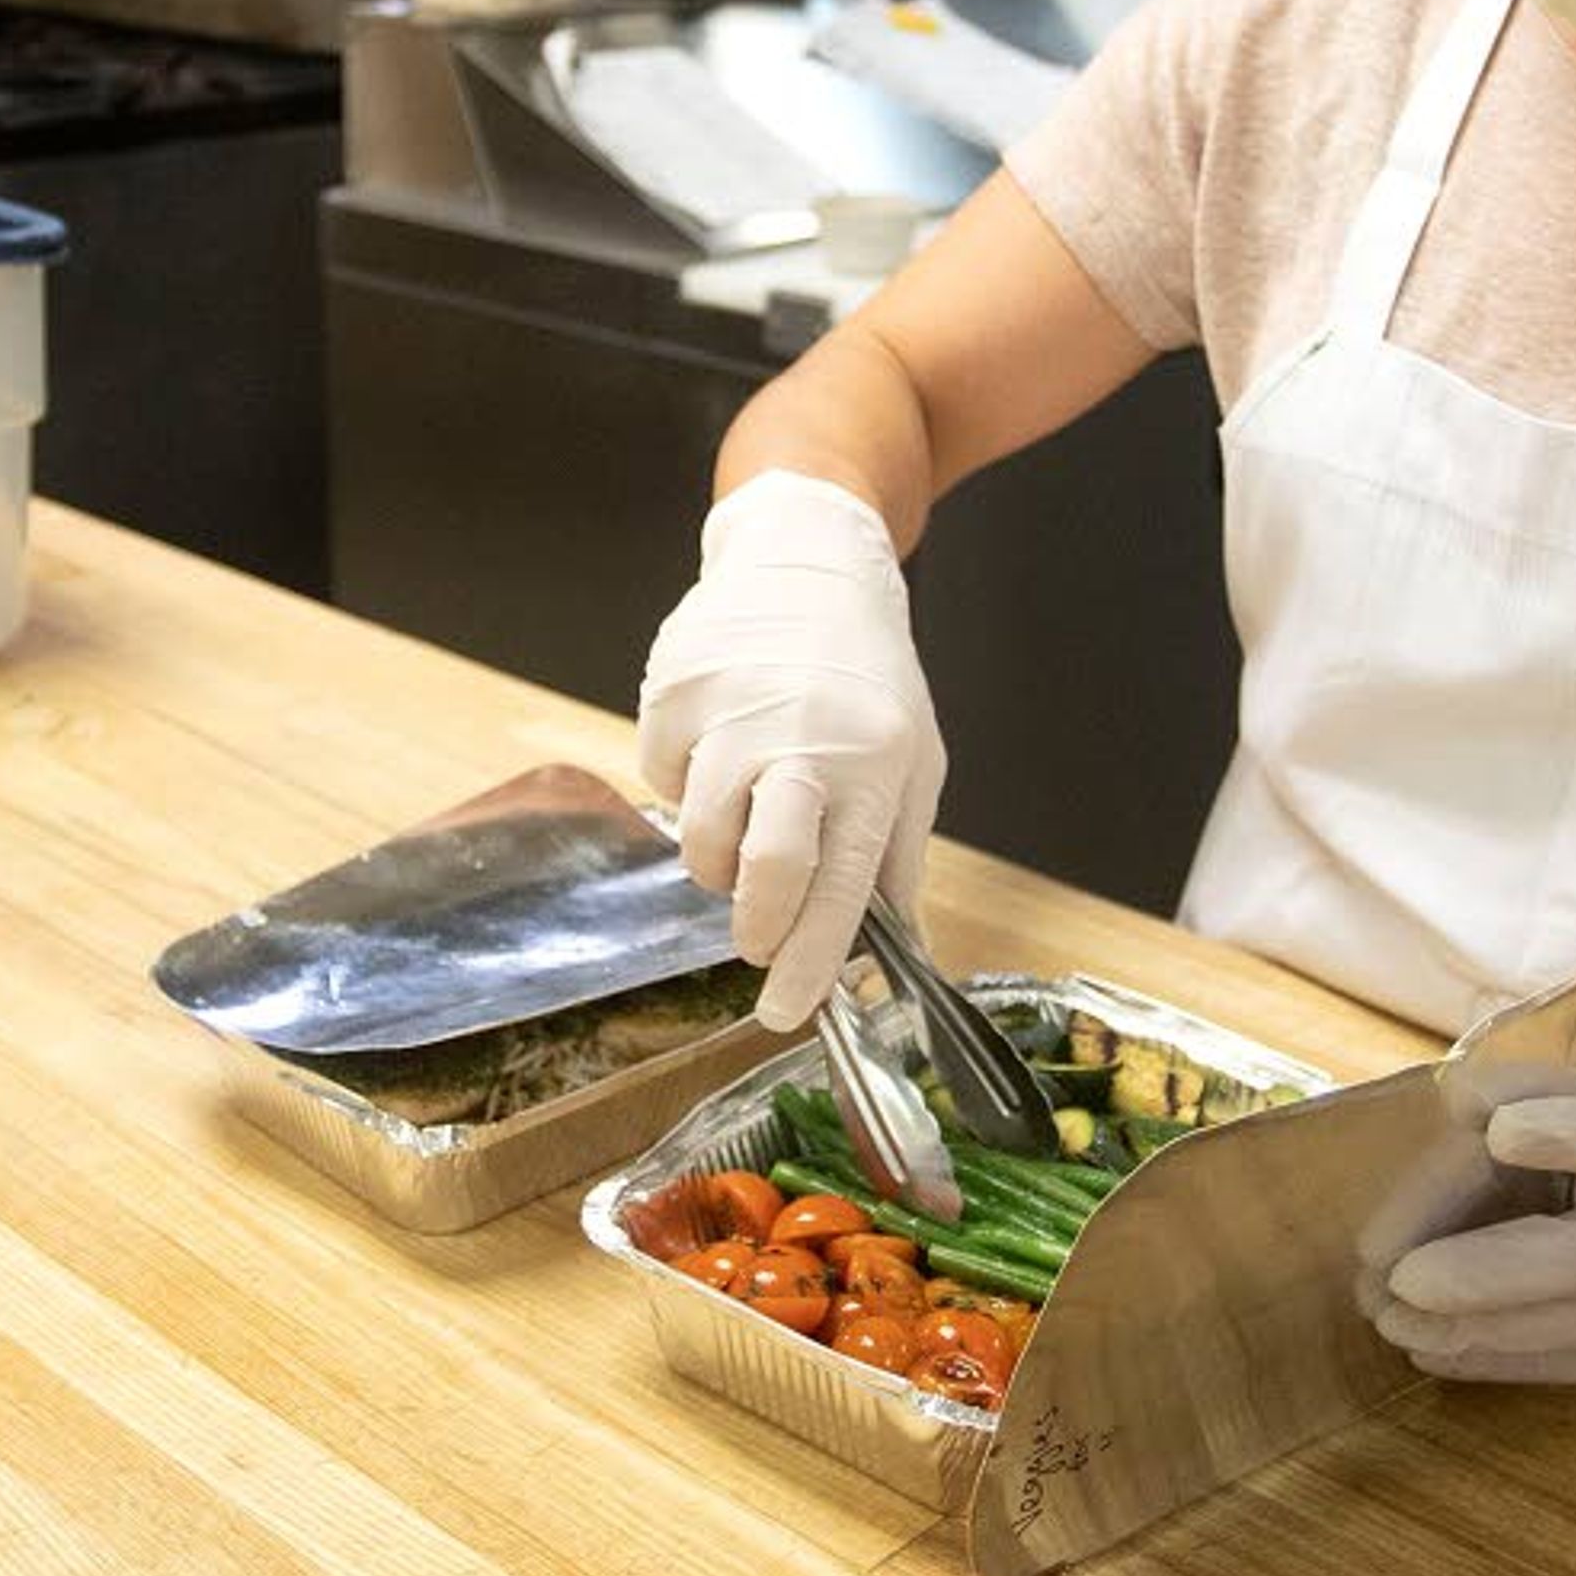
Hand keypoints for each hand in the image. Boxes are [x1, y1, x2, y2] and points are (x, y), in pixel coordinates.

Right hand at [637, 470, 944, 1031]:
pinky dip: (686, 783)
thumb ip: (898, 860)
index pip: (843, 886)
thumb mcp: (913, 758)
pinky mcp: (673, 692)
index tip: (786, 1013)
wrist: (807, 561)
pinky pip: (663, 782)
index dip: (811, 962)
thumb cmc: (866, 676)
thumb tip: (897, 957)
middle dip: (756, 925)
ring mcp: (731, 713)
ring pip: (702, 839)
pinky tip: (720, 740)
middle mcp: (802, 740)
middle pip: (765, 865)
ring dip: (720, 856)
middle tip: (756, 940)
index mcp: (874, 766)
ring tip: (748, 814)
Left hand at [1368, 1085, 1575, 1388]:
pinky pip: (1561, 1368)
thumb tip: (1459, 1101)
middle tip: (1402, 1279)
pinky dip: (1489, 1360)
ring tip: (1393, 1319)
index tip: (1497, 1131)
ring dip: (1470, 1329)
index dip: (1561, 1132)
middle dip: (1486, 1273)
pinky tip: (1431, 1347)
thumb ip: (1528, 1093)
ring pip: (1565, 1328)